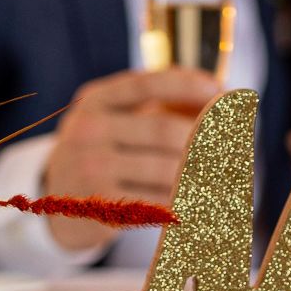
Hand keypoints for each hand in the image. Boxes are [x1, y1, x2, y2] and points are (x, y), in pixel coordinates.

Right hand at [43, 68, 222, 251]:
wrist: (54, 201)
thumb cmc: (102, 151)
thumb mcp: (112, 118)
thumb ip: (153, 104)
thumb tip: (218, 95)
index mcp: (94, 101)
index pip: (145, 84)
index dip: (186, 85)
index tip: (219, 89)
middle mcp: (88, 131)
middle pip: (163, 131)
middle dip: (206, 138)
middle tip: (235, 143)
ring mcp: (91, 170)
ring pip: (166, 171)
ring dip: (205, 174)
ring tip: (230, 174)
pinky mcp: (101, 206)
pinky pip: (159, 202)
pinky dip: (187, 201)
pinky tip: (206, 199)